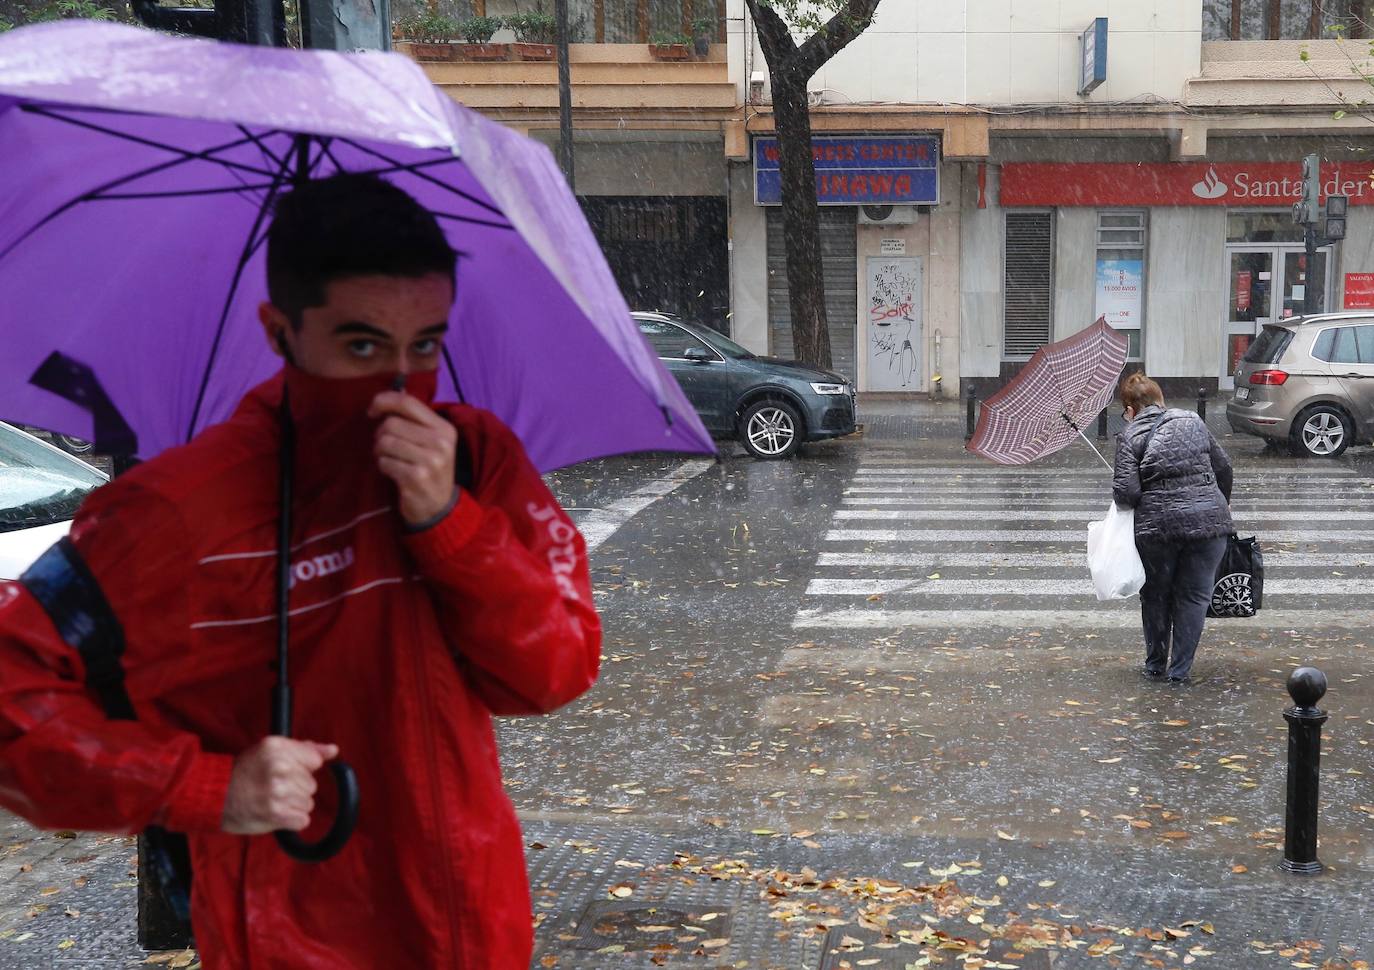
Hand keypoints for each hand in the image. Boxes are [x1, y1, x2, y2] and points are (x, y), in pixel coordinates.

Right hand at [222, 737, 338, 834]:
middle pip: (312, 784)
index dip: (301, 769)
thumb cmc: (244, 772)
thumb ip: (305, 749)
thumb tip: (333, 751)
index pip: (314, 761)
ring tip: (271, 801)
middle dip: (296, 789)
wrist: (214, 796)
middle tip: (272, 788)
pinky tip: (276, 814)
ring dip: (293, 806)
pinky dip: (291, 821)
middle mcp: (280, 767)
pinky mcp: (277, 814)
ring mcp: (278, 792)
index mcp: (278, 748)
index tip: (284, 772)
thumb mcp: (270, 750)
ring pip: (308, 803)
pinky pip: (303, 820)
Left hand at [368, 390, 457, 525]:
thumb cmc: (430, 469)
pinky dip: (383, 467)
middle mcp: (441, 442)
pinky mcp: (416, 477)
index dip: (383, 401)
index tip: (371, 411)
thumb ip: (414, 420)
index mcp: (445, 429)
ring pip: (385, 442)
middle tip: (385, 447)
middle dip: (380, 435)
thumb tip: (385, 399)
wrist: (439, 507)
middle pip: (391, 424)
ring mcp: (430, 460)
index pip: (408, 403)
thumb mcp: (433, 442)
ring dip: (380, 452)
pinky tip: (393, 473)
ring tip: (390, 460)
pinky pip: (384, 462)